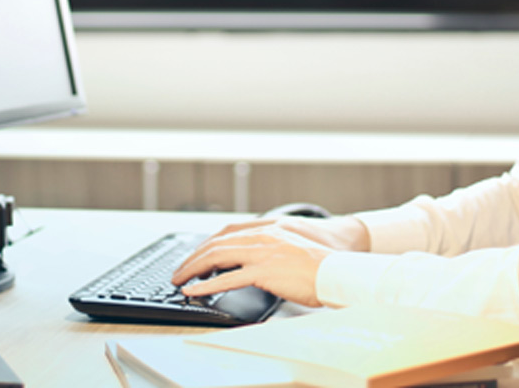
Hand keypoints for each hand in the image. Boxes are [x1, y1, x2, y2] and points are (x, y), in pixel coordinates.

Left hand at [170, 216, 369, 307]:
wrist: (338, 269)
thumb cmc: (321, 261)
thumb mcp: (293, 244)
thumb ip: (272, 245)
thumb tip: (254, 258)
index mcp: (269, 227)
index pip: (229, 230)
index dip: (208, 242)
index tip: (197, 254)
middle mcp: (263, 235)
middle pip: (218, 242)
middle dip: (195, 256)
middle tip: (180, 270)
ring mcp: (262, 252)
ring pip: (218, 256)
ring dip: (194, 268)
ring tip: (180, 280)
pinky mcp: (264, 271)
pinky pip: (228, 278)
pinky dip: (207, 285)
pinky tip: (195, 291)